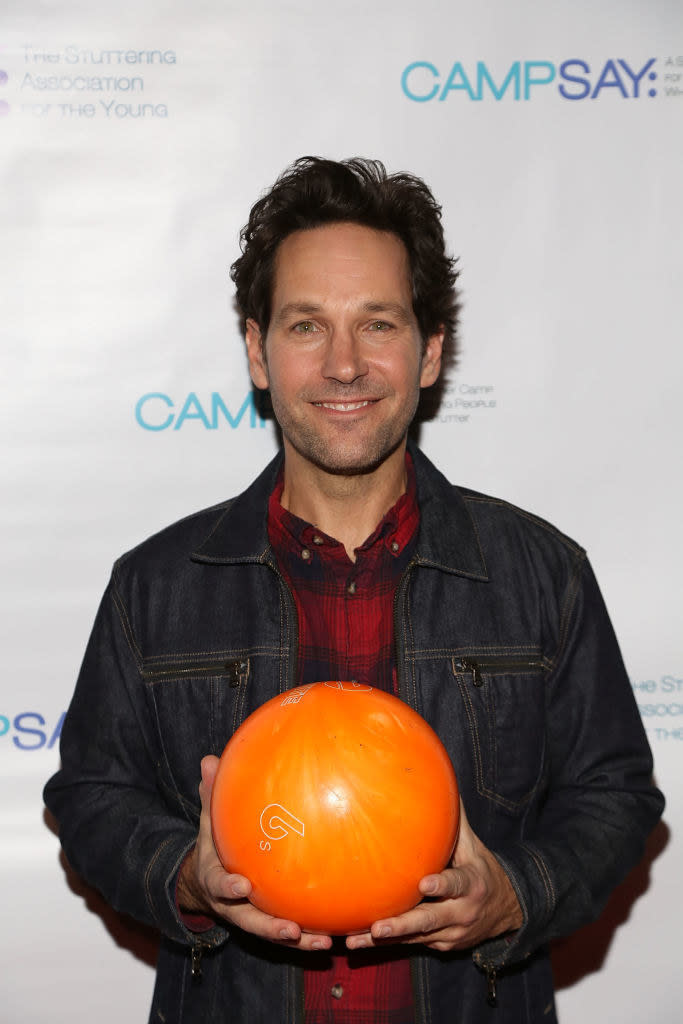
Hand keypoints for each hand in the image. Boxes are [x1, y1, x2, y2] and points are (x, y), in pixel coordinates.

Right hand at [177, 755, 332, 951]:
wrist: (208, 882)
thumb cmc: (214, 846)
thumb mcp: (208, 823)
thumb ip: (211, 796)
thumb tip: (209, 760)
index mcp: (217, 882)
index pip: (220, 886)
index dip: (228, 887)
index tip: (242, 885)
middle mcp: (235, 907)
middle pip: (251, 922)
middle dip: (270, 929)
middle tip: (290, 930)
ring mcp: (254, 918)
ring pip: (275, 933)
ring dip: (298, 941)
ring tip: (323, 942)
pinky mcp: (271, 922)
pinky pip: (292, 932)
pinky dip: (310, 936)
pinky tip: (336, 936)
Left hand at [346, 799, 521, 952]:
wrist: (507, 910)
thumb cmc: (482, 868)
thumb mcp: (473, 846)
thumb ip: (454, 819)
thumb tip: (441, 780)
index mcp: (471, 884)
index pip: (456, 885)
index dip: (441, 886)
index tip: (424, 884)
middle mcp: (461, 913)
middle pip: (429, 921)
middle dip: (402, 925)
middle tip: (378, 927)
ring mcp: (450, 934)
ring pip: (415, 938)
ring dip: (385, 940)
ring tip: (355, 940)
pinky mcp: (440, 946)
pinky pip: (411, 944)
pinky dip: (386, 946)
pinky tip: (358, 942)